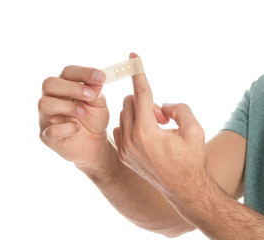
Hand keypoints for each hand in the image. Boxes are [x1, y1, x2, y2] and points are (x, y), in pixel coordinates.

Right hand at [38, 66, 109, 167]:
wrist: (95, 145)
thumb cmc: (94, 120)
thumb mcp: (99, 104)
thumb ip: (96, 91)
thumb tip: (96, 80)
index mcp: (64, 87)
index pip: (67, 72)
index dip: (83, 72)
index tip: (101, 77)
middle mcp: (51, 99)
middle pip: (49, 83)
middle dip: (72, 87)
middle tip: (90, 95)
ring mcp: (46, 118)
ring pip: (44, 104)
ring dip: (67, 106)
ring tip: (82, 113)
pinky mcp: (47, 136)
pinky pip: (51, 130)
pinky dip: (67, 128)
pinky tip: (78, 128)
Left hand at [113, 53, 205, 198]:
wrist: (184, 189)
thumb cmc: (192, 160)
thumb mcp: (194, 129)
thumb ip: (178, 108)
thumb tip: (162, 105)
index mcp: (146, 132)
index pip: (141, 94)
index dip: (138, 73)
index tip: (133, 56)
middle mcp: (130, 140)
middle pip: (129, 102)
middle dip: (145, 102)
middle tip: (162, 116)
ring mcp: (124, 149)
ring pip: (124, 115)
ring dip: (139, 114)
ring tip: (156, 128)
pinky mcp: (122, 155)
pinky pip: (120, 128)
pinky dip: (131, 125)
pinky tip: (146, 137)